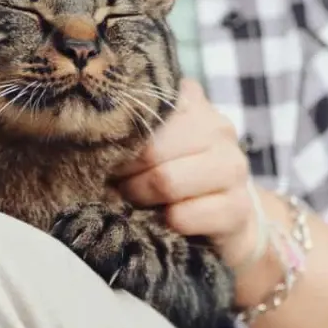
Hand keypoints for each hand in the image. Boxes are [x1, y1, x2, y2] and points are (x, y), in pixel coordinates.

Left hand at [113, 78, 262, 266]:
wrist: (230, 219)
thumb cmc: (181, 174)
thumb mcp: (160, 142)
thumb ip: (135, 125)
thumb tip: (90, 120)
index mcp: (195, 104)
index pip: (147, 109)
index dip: (120, 136)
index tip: (104, 152)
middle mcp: (219, 129)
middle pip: (151, 149)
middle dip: (125, 172)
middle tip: (115, 183)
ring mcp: (233, 168)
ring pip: (166, 181)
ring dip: (141, 197)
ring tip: (134, 201)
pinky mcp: (237, 208)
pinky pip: (182, 216)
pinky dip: (164, 223)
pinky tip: (163, 221)